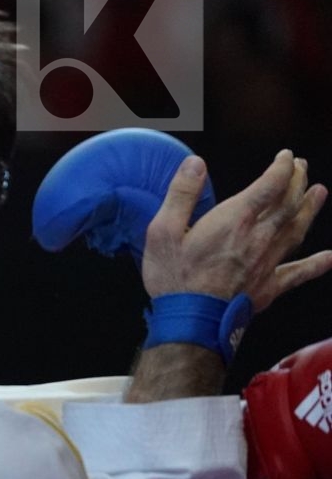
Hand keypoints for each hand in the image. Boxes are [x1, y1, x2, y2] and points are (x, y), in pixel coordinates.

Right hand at [142, 150, 331, 311]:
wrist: (192, 322)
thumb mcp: (162, 231)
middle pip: (288, 203)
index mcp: (235, 220)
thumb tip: (195, 163)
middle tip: (303, 167)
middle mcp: (259, 237)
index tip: (287, 156)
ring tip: (320, 193)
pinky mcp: (269, 287)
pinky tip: (330, 258)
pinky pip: (299, 273)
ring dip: (310, 209)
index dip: (282, 167)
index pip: (270, 185)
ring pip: (297, 230)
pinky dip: (317, 265)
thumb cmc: (174, 277)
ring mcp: (268, 262)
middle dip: (298, 182)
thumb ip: (181, 194)